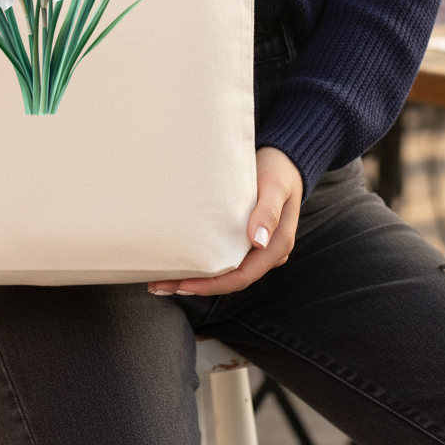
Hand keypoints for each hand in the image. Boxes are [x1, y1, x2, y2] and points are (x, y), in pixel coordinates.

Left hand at [148, 147, 303, 296]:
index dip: (212, 285)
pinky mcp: (244, 239)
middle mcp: (266, 253)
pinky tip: (180, 262)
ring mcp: (256, 248)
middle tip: (161, 285)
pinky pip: (223, 258)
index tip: (184, 284)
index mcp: (277, 246)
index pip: (242, 277)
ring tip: (162, 280)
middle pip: (229, 280)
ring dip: (195, 278)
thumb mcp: (275, 187)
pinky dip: (202, 264)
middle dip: (195, 286)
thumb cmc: (278, 171)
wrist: (283, 159)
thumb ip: (268, 212)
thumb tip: (259, 241)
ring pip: (224, 273)